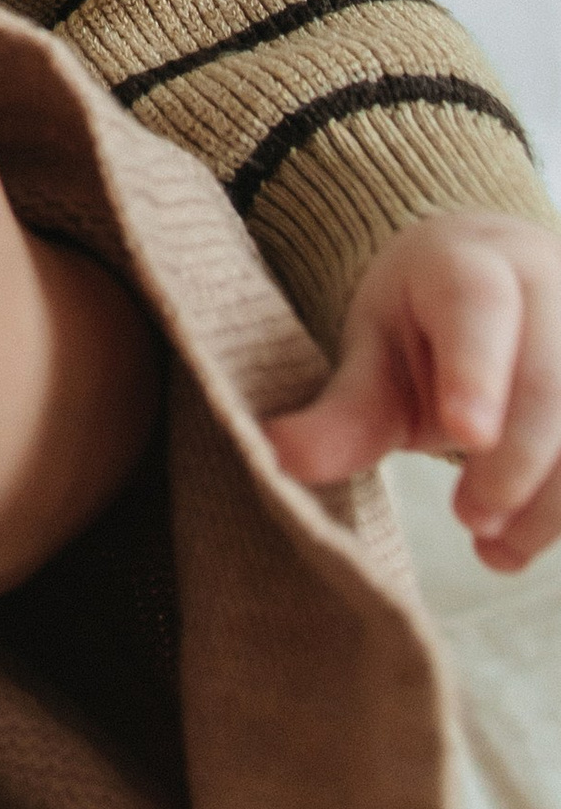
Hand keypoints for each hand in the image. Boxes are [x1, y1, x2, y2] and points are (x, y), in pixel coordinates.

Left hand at [267, 209, 560, 568]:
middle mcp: (545, 283)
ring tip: (493, 546)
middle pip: (551, 377)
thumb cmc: (423, 322)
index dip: (476, 370)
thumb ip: (341, 411)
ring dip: (550, 500)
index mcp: (469, 262)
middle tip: (469, 517)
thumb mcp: (375, 352)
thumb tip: (275, 458)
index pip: (479, 307)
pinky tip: (518, 546)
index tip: (468, 433)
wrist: (494, 280)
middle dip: (515, 461)